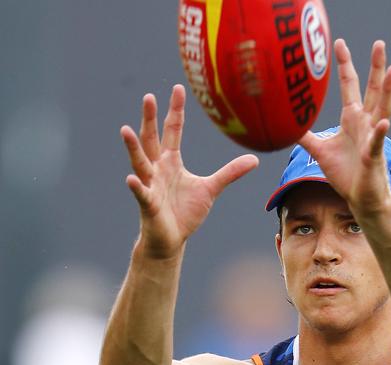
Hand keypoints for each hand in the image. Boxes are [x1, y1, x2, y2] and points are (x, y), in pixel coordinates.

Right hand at [120, 84, 258, 257]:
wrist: (171, 240)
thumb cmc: (186, 213)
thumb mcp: (211, 189)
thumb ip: (230, 173)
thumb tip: (254, 160)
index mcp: (171, 162)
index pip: (172, 131)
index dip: (175, 111)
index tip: (178, 88)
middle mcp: (157, 169)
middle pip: (152, 139)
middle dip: (150, 120)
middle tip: (148, 97)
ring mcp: (150, 185)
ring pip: (140, 163)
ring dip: (133, 148)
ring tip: (125, 130)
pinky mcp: (148, 205)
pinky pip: (141, 194)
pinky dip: (136, 187)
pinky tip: (131, 179)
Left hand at [298, 39, 390, 219]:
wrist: (360, 199)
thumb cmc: (345, 175)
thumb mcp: (320, 152)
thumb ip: (306, 137)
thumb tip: (289, 126)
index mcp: (352, 119)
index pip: (350, 86)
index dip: (345, 65)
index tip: (339, 44)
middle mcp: (365, 124)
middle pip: (373, 90)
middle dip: (376, 67)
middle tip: (379, 43)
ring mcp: (372, 139)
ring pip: (382, 110)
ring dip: (388, 91)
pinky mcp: (373, 157)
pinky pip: (377, 143)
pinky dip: (380, 133)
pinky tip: (383, 123)